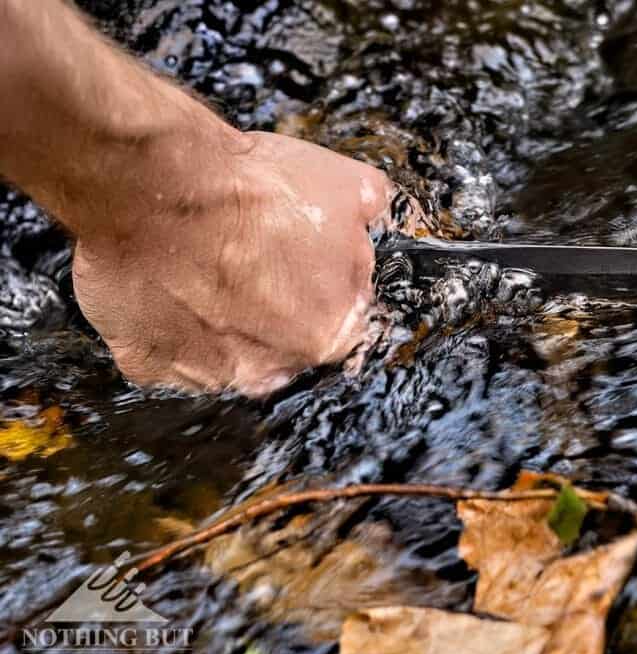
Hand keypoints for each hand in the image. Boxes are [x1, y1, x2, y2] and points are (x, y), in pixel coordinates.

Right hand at [71, 131, 391, 395]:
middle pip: (282, 338)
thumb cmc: (254, 192)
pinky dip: (163, 318)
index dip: (319, 278)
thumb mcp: (345, 183)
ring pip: (221, 347)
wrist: (158, 191)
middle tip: (247, 252)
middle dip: (270, 300)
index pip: (339, 318)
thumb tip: (372, 209)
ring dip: (216, 314)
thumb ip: (368, 209)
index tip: (297, 252)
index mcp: (332, 333)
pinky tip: (162, 279)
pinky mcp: (150, 365)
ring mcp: (208, 374)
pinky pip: (163, 348)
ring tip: (199, 262)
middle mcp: (274, 368)